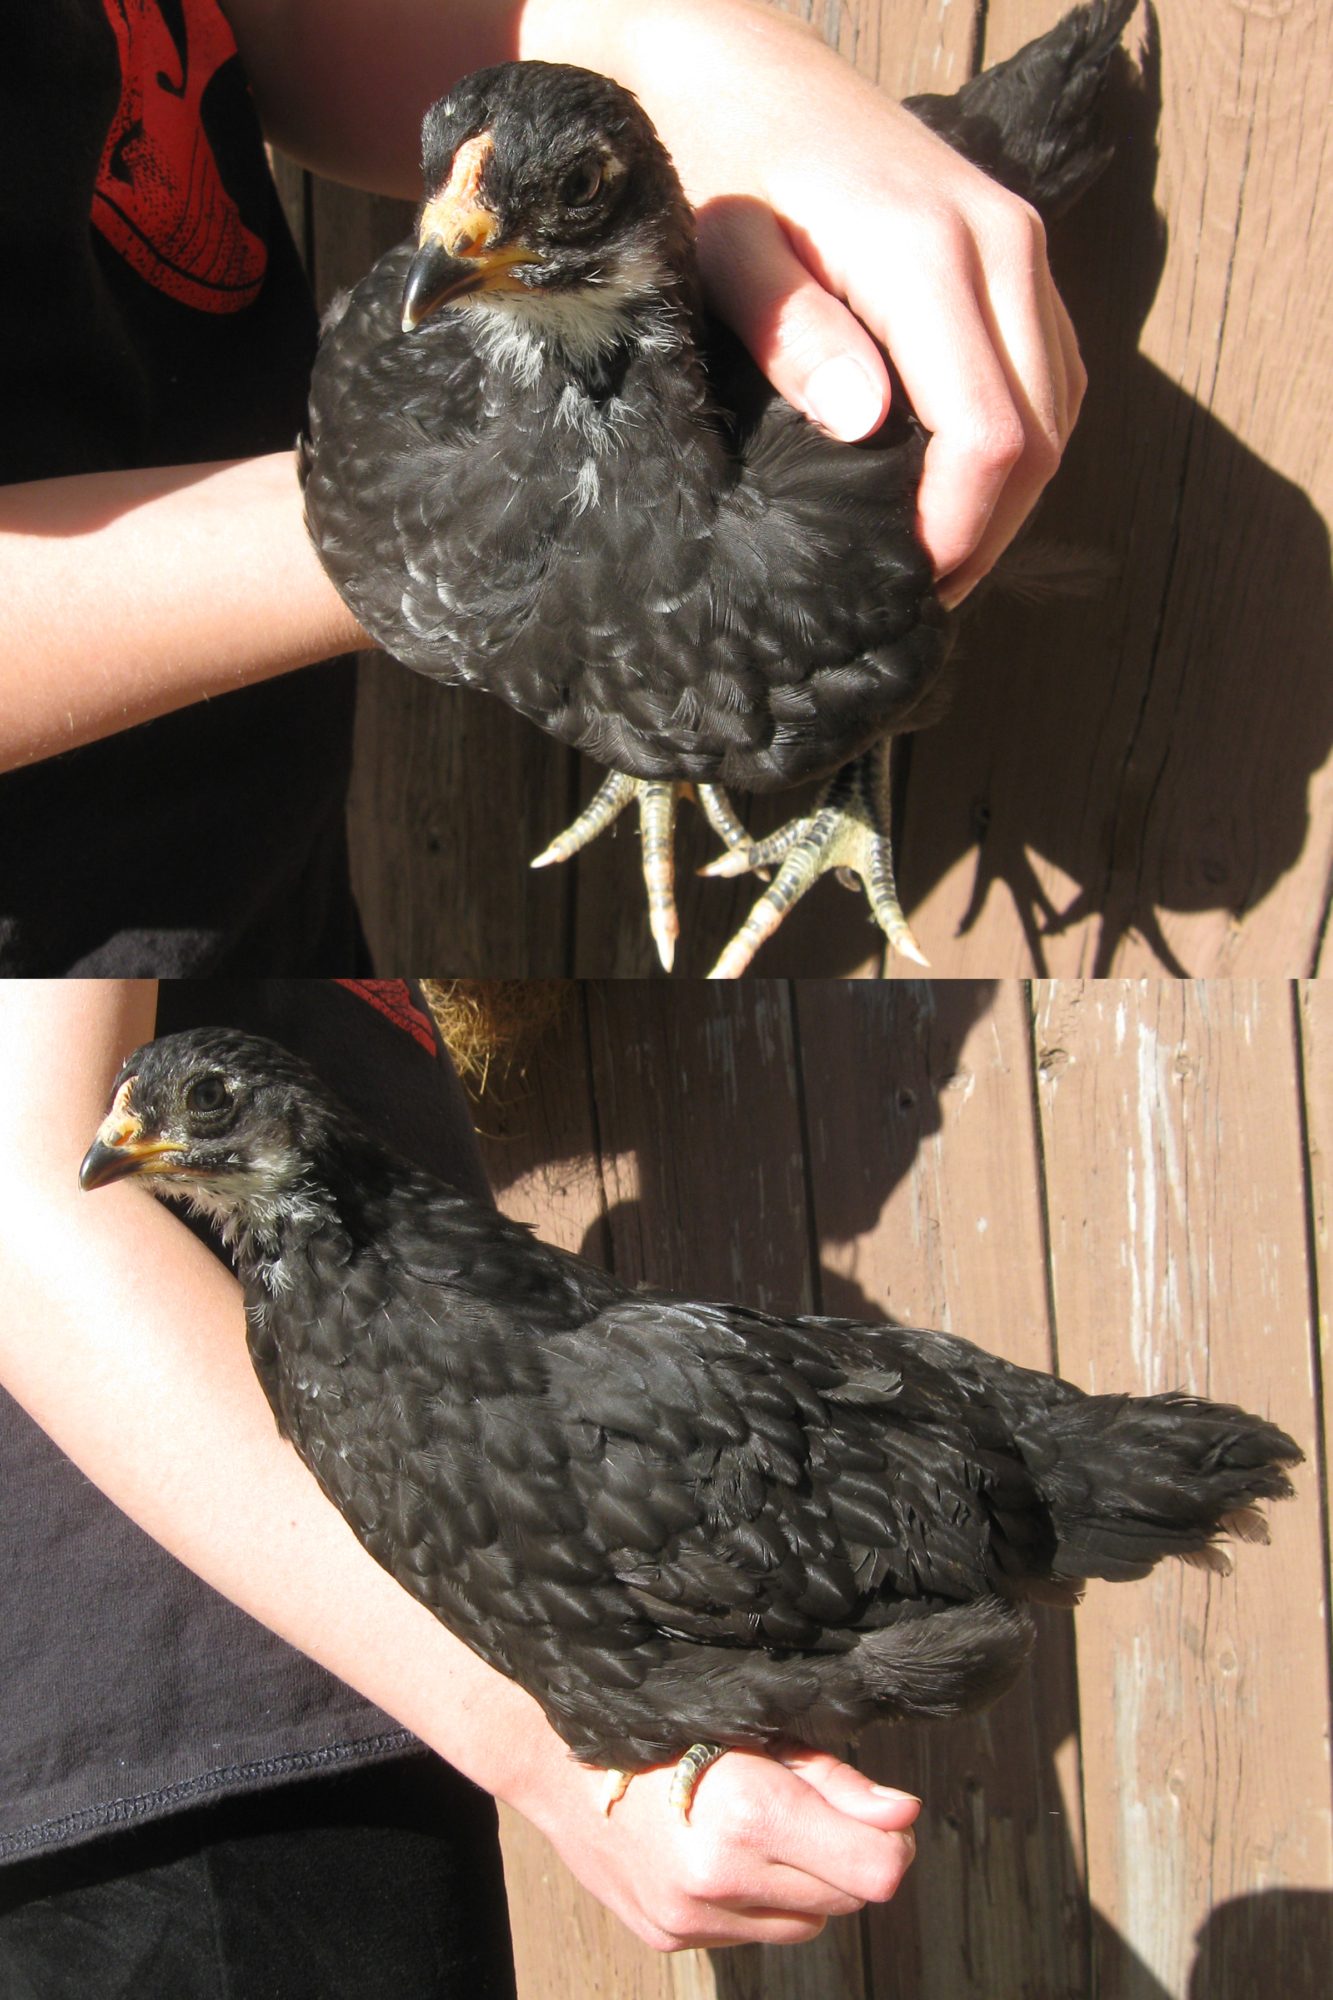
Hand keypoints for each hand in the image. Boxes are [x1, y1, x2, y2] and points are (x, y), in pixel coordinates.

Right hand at [515, 1739, 920, 1950]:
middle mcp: (720, 1878)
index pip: (874, 1871)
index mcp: (747, 1813)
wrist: (554, 1755)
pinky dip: (758, 1897)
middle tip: (813, 1806)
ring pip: (806, 1923)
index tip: (880, 1814)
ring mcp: (693, 1918)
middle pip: (847, 1899)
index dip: (890, 1841)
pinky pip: (755, 1932)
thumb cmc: (658, 1721)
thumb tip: (903, 1816)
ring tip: (759, 1824)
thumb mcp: (752, 1727)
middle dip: (847, 1857)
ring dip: (803, 1882)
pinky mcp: (671, 1937)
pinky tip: (723, 1848)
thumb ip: (833, 1780)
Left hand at [562, 1, 1083, 604]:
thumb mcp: (727, 254)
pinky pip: (1049, 368)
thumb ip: (795, 336)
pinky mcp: (1013, 248)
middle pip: (1044, 435)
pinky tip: (959, 483)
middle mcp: (1002, 244)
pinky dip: (1020, 439)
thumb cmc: (710, 163)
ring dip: (1011, 495)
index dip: (958, 532)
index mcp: (933, 254)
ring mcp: (1018, 242)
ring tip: (935, 554)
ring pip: (1060, 407)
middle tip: (915, 597)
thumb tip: (868, 424)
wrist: (725, 60)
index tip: (902, 589)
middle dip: (988, 532)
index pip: (992, 435)